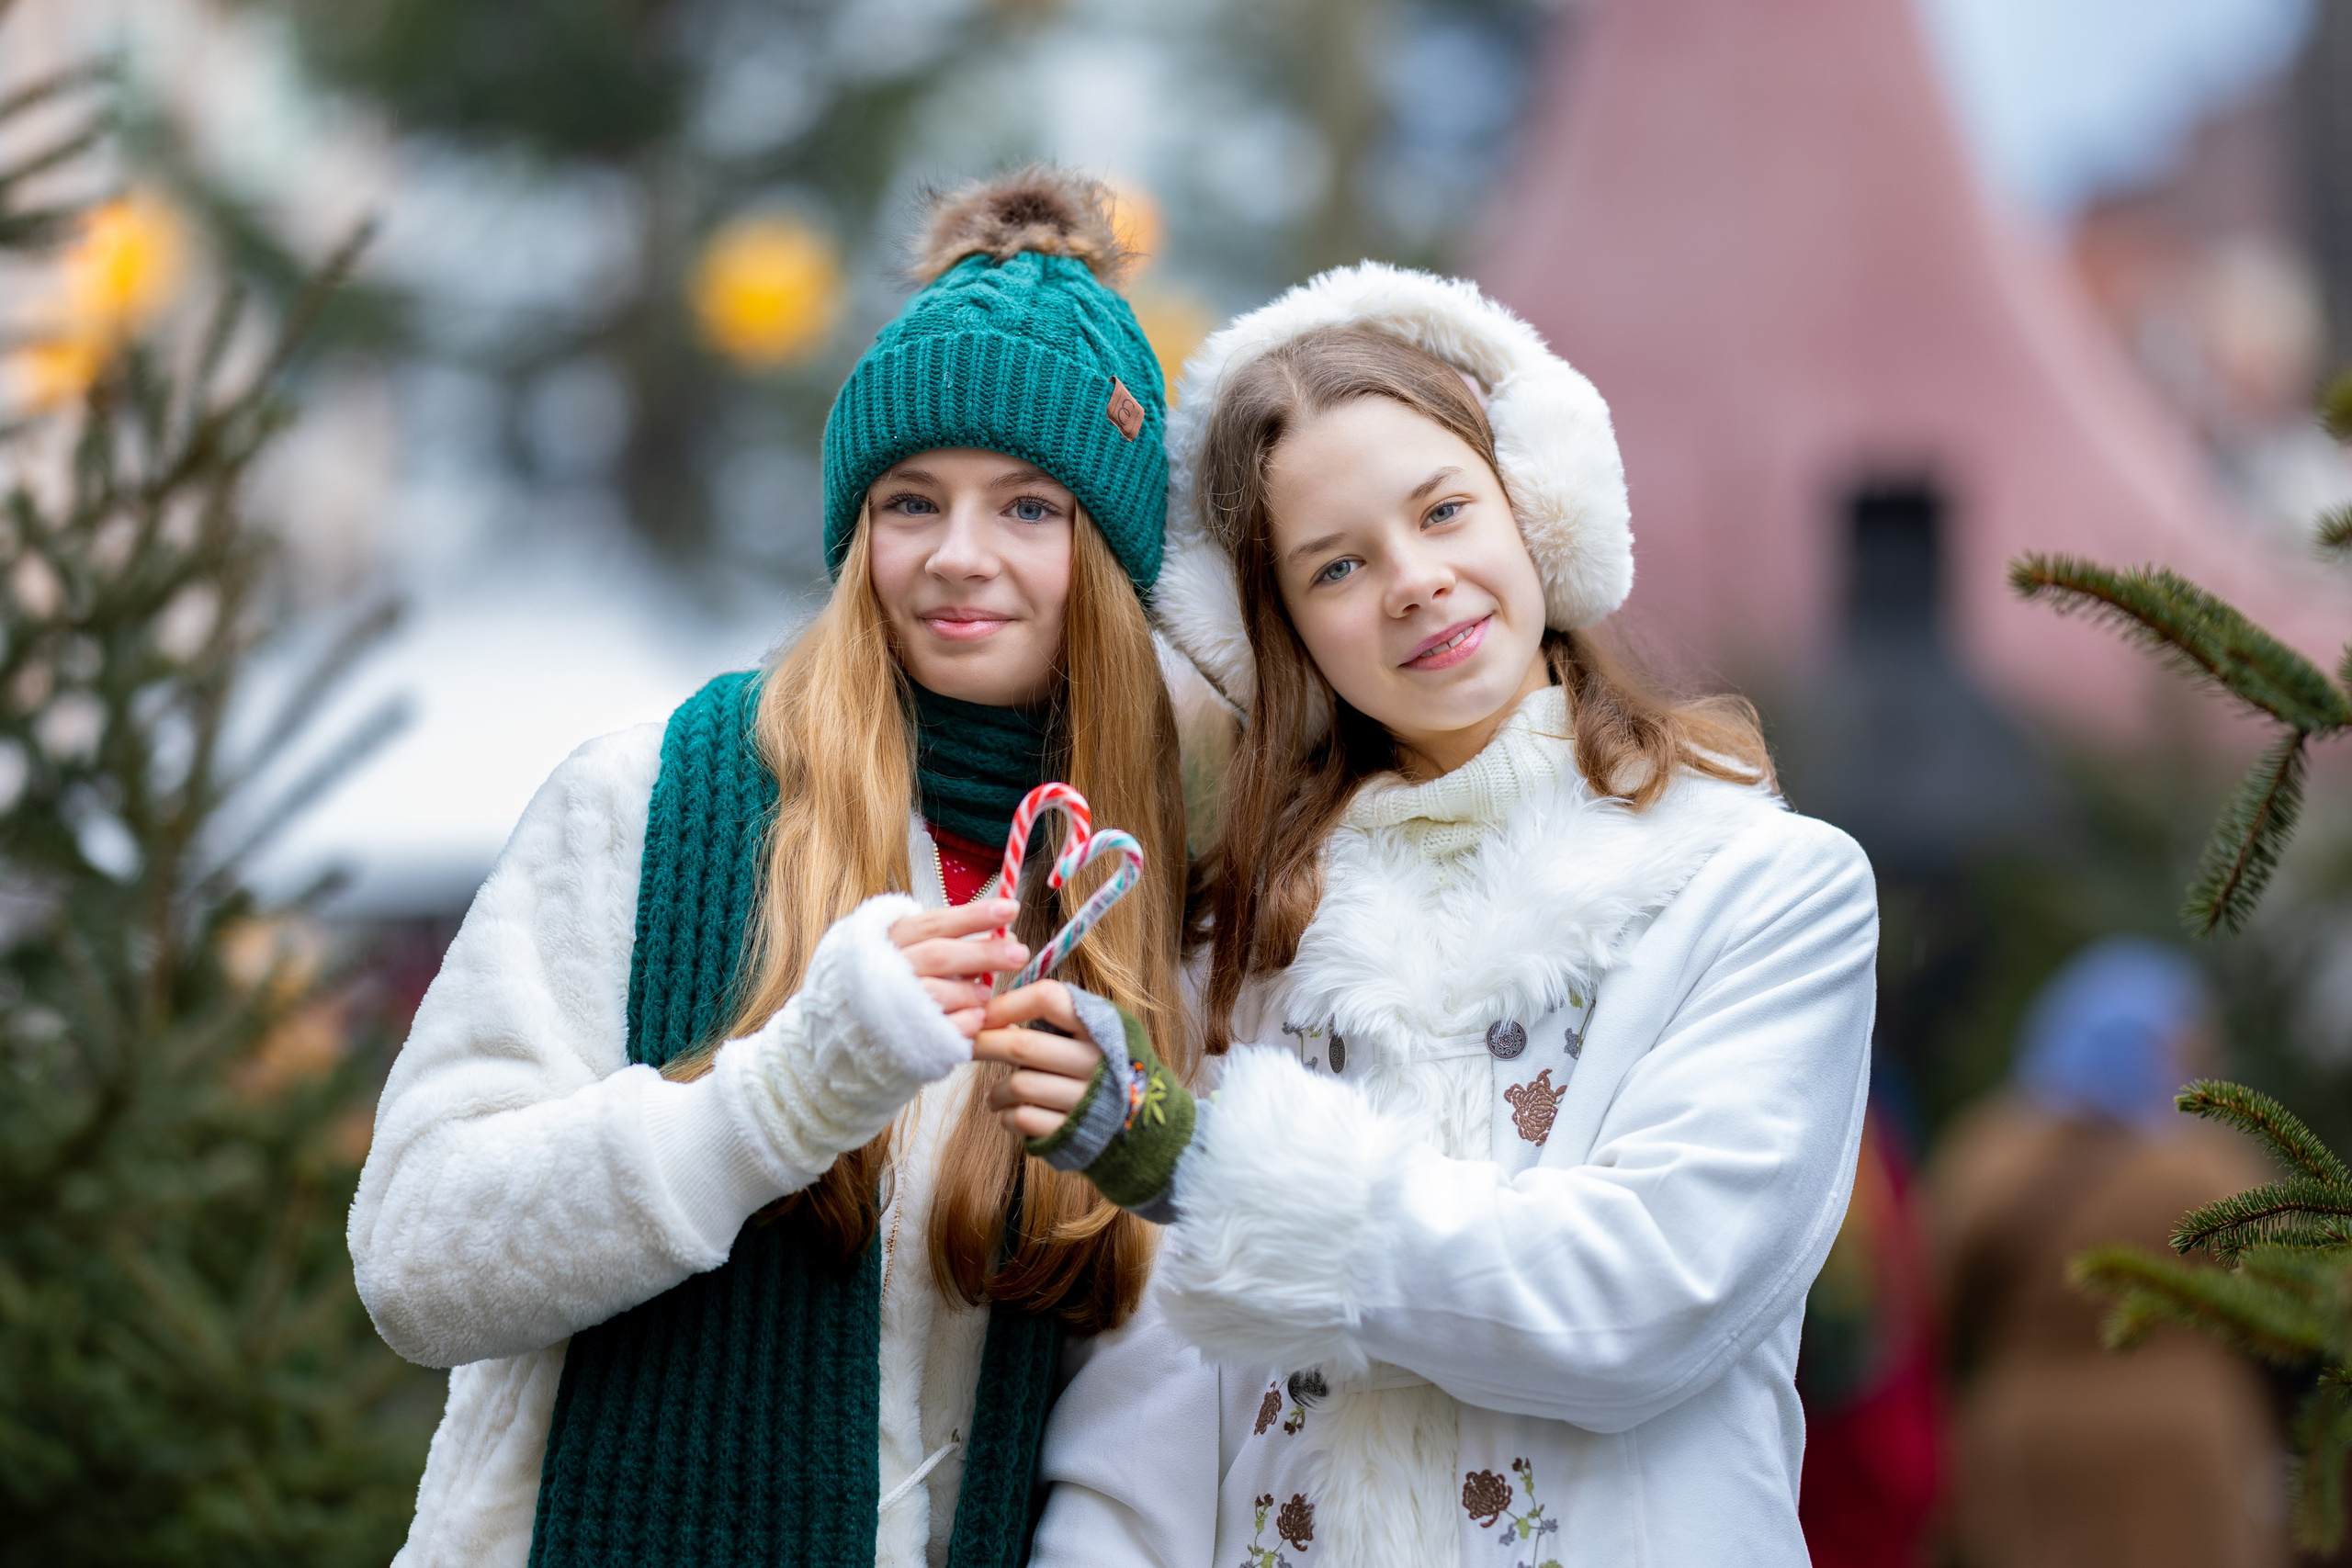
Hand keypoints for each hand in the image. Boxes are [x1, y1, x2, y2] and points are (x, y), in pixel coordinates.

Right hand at [889, 900, 1026, 1039]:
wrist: (856, 1024)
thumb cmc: (901, 978)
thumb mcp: (919, 950)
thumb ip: (958, 943)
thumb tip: (1008, 937)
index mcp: (892, 939)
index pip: (936, 923)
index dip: (975, 916)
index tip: (1011, 909)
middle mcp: (885, 968)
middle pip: (939, 955)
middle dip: (983, 954)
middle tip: (1020, 953)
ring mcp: (889, 1003)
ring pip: (934, 992)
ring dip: (969, 990)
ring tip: (987, 991)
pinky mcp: (901, 1036)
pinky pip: (938, 1029)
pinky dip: (963, 1022)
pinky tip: (978, 1018)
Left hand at [972, 980, 1103, 1138]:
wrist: (1149, 1127)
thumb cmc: (1109, 1069)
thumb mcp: (1102, 1033)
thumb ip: (1061, 1018)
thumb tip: (994, 1011)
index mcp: (1104, 1026)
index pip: (1048, 998)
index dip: (1009, 1003)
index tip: (986, 1014)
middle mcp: (1098, 1061)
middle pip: (1023, 1046)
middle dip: (984, 1044)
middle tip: (968, 1046)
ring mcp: (1087, 1100)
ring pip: (1018, 1085)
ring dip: (996, 1091)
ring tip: (994, 1095)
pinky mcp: (1073, 1134)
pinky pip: (1023, 1118)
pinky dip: (1007, 1116)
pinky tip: (1011, 1114)